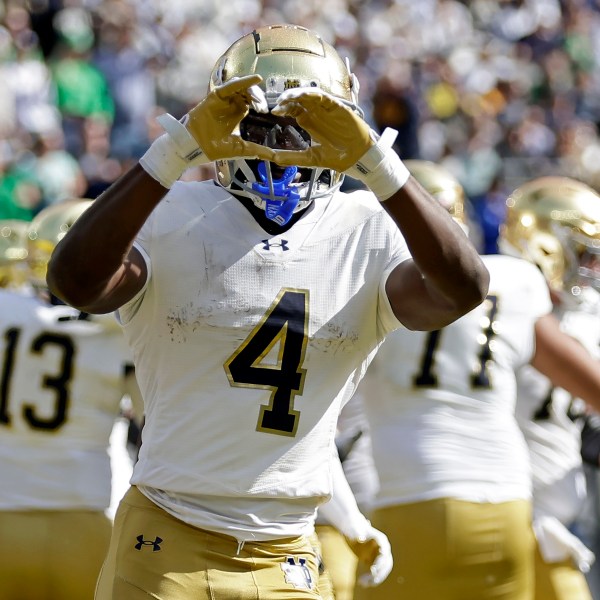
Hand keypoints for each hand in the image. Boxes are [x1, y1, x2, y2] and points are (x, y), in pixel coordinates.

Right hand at [157, 75, 276, 163]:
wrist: (196, 147)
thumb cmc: (215, 148)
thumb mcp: (242, 148)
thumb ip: (258, 150)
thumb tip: (275, 157)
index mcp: (237, 113)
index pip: (253, 103)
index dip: (260, 104)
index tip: (266, 112)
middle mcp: (231, 104)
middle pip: (249, 93)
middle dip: (258, 98)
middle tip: (263, 108)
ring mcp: (224, 99)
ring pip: (242, 87)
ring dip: (252, 91)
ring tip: (258, 100)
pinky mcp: (216, 95)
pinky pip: (231, 85)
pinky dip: (244, 81)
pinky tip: (256, 79)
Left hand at [270, 87, 372, 170]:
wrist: (358, 159)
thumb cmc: (337, 158)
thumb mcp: (310, 158)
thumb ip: (292, 157)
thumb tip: (273, 159)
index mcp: (309, 122)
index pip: (293, 109)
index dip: (283, 108)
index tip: (274, 112)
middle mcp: (316, 113)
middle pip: (298, 100)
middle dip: (287, 99)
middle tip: (279, 103)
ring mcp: (326, 109)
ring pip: (309, 95)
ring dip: (298, 94)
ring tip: (288, 97)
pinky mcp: (337, 107)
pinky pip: (324, 97)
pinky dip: (314, 94)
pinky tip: (304, 95)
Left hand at [345, 524, 392, 586]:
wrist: (352, 529)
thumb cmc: (353, 527)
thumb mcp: (353, 529)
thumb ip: (356, 532)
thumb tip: (360, 537)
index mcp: (381, 540)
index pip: (384, 553)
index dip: (380, 562)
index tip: (372, 570)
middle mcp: (383, 549)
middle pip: (386, 563)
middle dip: (378, 572)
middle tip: (368, 578)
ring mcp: (380, 556)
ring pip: (382, 571)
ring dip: (375, 578)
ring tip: (363, 583)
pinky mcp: (375, 562)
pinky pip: (376, 573)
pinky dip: (370, 579)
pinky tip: (361, 583)